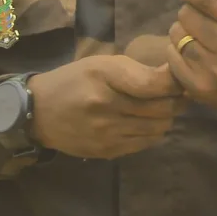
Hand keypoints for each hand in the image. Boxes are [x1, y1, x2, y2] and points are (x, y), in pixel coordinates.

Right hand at [29, 55, 185, 159]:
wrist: (37, 113)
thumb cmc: (74, 81)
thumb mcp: (101, 64)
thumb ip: (137, 70)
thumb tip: (175, 75)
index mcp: (104, 77)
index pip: (155, 84)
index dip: (175, 83)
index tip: (179, 79)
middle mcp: (106, 106)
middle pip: (162, 109)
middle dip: (177, 101)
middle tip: (178, 95)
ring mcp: (107, 133)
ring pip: (158, 128)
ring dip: (166, 118)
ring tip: (160, 109)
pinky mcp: (107, 151)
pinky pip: (146, 143)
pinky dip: (153, 132)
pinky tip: (145, 123)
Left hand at [156, 0, 216, 115]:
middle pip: (189, 15)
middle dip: (186, 8)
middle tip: (196, 12)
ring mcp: (215, 72)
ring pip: (177, 35)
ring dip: (181, 28)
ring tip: (199, 35)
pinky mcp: (198, 88)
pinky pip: (171, 56)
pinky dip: (176, 49)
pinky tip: (193, 52)